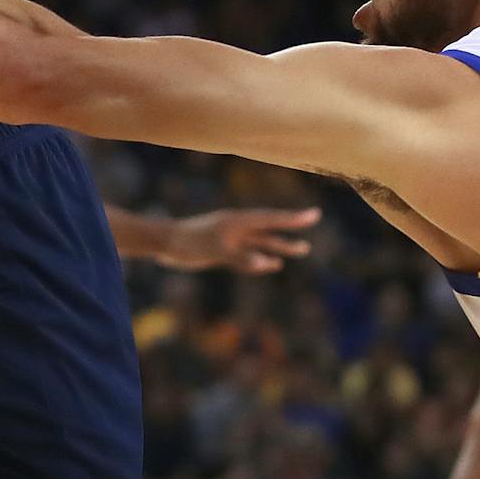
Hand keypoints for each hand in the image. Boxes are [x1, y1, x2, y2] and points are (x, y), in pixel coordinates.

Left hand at [155, 207, 321, 273]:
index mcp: (237, 221)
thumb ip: (242, 258)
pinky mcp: (223, 250)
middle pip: (270, 226)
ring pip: (262, 241)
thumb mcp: (216, 251)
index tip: (314, 214)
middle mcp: (237, 227)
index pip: (271, 218)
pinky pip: (249, 254)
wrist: (165, 243)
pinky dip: (262, 259)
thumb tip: (268, 264)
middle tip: (313, 220)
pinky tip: (274, 264)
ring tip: (303, 249)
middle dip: (291, 226)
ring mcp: (231, 238)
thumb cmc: (189, 243)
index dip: (293, 218)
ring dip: (281, 245)